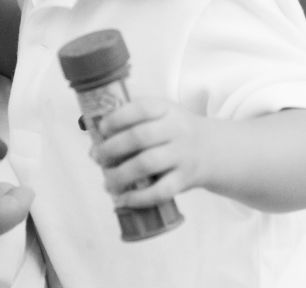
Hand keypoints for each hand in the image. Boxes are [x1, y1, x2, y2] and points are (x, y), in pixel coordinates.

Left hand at [91, 98, 210, 208]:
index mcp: (166, 109)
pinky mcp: (185, 179)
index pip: (141, 108)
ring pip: (147, 164)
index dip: (117, 119)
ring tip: (107, 181)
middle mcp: (177, 129)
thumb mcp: (160, 116)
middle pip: (140, 137)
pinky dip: (138, 197)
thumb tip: (94, 147)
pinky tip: (123, 198)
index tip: (102, 129)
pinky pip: (160, 191)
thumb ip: (129, 125)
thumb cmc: (173, 132)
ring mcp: (182, 155)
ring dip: (120, 174)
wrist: (211, 149)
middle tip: (97, 157)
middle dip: (111, 148)